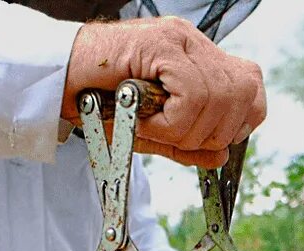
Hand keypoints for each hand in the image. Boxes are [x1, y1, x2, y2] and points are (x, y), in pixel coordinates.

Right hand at [61, 16, 265, 167]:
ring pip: (219, 96)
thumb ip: (187, 144)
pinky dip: (173, 120)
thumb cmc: (96, 103)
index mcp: (196, 58)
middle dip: (215, 132)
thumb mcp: (151, 132)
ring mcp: (178, 39)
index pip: (249, 87)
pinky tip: (146, 122)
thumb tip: (221, 157)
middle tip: (176, 139)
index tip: (206, 141)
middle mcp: (192, 43)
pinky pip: (192, 94)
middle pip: (243, 92)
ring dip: (187, 129)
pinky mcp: (161, 44)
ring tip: (152, 129)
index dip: (237, 121)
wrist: (54, 81)